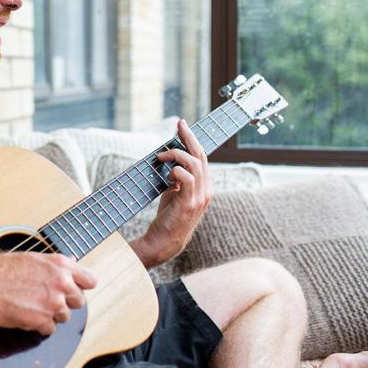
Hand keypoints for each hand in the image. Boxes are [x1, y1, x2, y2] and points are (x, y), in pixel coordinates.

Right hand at [0, 251, 96, 334]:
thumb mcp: (30, 257)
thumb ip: (53, 263)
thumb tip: (71, 264)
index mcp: (60, 265)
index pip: (90, 280)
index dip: (83, 285)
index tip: (77, 288)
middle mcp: (61, 284)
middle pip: (79, 301)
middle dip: (66, 301)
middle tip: (48, 298)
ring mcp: (53, 304)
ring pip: (65, 317)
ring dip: (52, 314)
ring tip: (32, 305)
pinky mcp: (42, 321)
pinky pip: (50, 329)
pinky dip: (40, 325)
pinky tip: (27, 315)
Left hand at [135, 119, 213, 266]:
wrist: (164, 242)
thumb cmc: (168, 217)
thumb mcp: (174, 194)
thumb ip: (177, 179)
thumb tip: (172, 162)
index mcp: (204, 187)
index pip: (202, 158)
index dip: (193, 141)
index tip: (182, 126)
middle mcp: (206, 191)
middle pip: (201, 156)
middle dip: (189, 137)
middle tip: (179, 125)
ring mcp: (200, 197)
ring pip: (195, 164)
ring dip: (176, 155)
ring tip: (161, 156)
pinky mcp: (189, 203)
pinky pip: (187, 178)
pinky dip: (176, 170)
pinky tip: (167, 173)